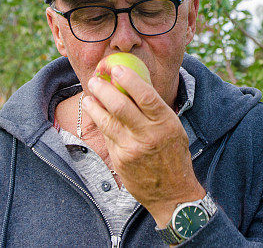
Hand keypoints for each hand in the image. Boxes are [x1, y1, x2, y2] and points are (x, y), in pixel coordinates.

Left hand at [82, 65, 204, 226]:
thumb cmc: (174, 155)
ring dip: (94, 106)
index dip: (129, 79)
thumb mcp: (174, 129)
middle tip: (95, 79)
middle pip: (120, 106)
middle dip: (104, 90)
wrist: (173, 194)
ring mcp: (132, 149)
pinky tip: (95, 114)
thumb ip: (156, 110)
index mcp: (166, 123)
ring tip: (88, 96)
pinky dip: (100, 123)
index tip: (116, 69)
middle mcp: (148, 135)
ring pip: (107, 121)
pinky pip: (107, 136)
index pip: (146, 95)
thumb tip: (135, 84)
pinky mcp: (120, 160)